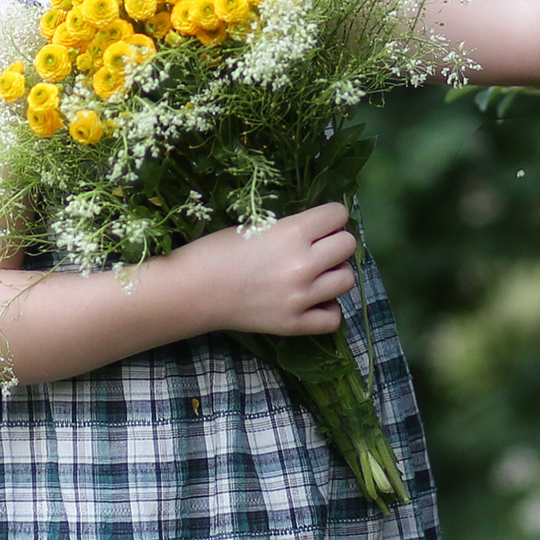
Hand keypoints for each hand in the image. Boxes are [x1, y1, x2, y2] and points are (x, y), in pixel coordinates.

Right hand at [166, 203, 354, 335]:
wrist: (191, 291)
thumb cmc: (216, 251)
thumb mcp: (257, 226)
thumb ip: (292, 228)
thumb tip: (322, 228)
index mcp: (292, 232)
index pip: (338, 214)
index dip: (330, 216)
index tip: (320, 223)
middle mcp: (303, 264)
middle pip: (348, 245)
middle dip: (334, 242)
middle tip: (317, 247)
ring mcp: (301, 298)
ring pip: (347, 280)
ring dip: (334, 273)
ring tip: (315, 274)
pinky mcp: (294, 325)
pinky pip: (333, 317)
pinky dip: (327, 308)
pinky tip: (312, 300)